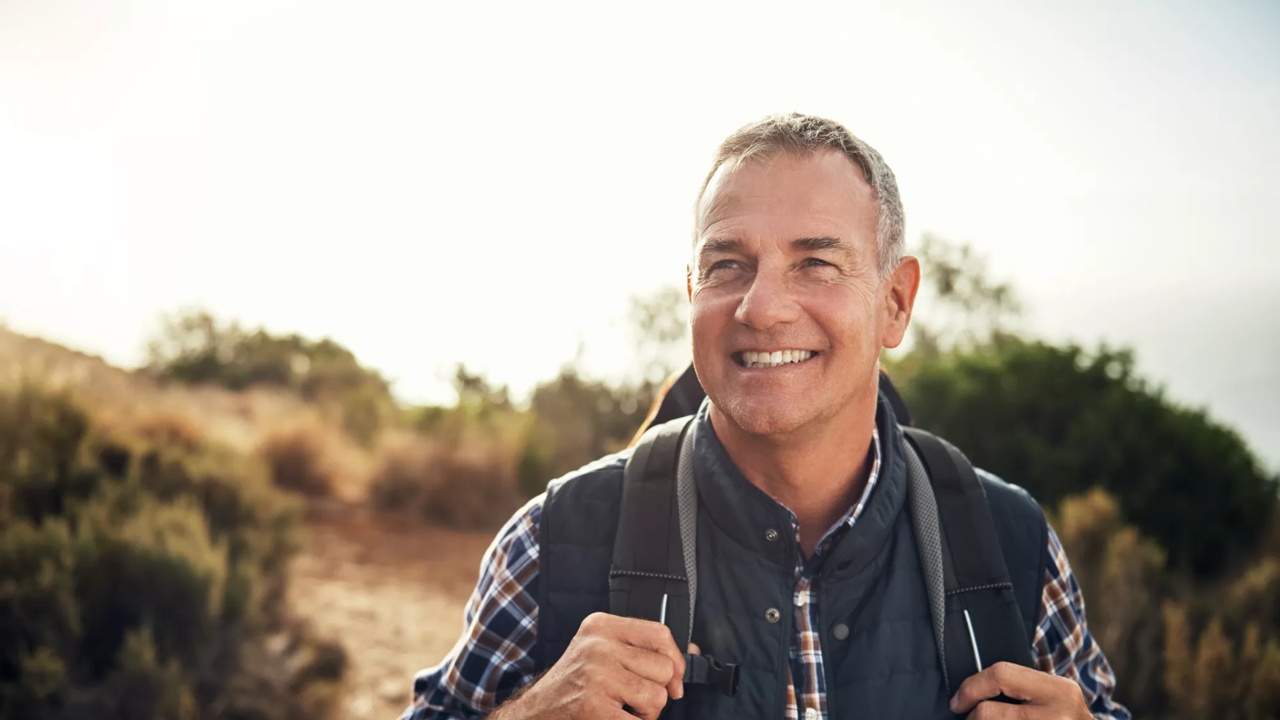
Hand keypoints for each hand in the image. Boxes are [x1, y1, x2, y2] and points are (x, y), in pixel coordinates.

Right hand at [493, 613, 690, 719]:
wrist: (537, 710)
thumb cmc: (576, 681)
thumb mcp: (603, 650)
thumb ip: (644, 649)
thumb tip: (693, 654)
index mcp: (601, 626)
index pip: (659, 634)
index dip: (676, 660)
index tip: (674, 679)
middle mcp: (598, 646)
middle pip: (662, 669)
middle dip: (656, 690)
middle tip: (633, 696)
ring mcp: (596, 676)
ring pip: (656, 697)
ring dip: (646, 713)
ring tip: (623, 708)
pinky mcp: (594, 707)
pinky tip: (616, 719)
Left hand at [949, 662, 1091, 718]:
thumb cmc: (1065, 718)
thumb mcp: (1054, 695)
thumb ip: (1022, 686)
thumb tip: (974, 688)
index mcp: (1059, 691)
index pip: (1001, 675)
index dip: (971, 687)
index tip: (958, 701)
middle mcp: (1057, 716)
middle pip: (989, 713)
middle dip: (972, 716)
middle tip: (968, 718)